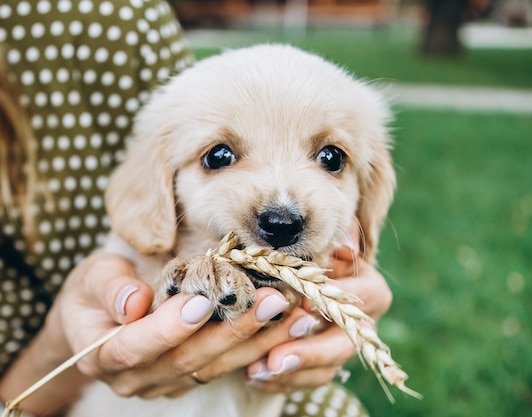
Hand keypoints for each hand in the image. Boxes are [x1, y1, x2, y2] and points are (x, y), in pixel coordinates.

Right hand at [0, 253, 292, 413]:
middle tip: (272, 300)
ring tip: (291, 313)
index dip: (168, 328)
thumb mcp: (91, 277)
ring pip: (214, 367)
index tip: (203, 301)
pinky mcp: (189, 378)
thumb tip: (135, 301)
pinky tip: (285, 325)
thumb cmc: (94, 291)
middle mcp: (134, 378)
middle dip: (232, 331)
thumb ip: (109, 288)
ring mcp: (164, 382)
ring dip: (257, 341)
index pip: (134, 348)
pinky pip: (225, 366)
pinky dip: (257, 346)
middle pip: (186, 361)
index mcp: (101, 354)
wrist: (97, 317)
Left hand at [244, 226, 392, 392]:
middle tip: (276, 358)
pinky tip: (254, 377)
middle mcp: (362, 323)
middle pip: (345, 343)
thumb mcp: (325, 243)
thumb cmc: (314, 253)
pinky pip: (308, 381)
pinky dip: (281, 382)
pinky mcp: (325, 366)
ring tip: (257, 371)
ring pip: (327, 369)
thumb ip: (335, 240)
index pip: (363, 295)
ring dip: (291, 373)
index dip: (337, 299)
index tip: (306, 303)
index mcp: (370, 288)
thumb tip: (345, 242)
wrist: (305, 277)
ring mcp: (344, 347)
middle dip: (311, 352)